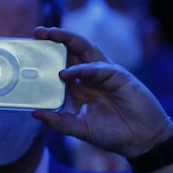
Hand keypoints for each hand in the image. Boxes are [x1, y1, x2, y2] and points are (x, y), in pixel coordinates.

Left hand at [32, 26, 172, 159]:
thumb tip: (34, 113)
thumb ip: (58, 122)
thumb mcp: (80, 129)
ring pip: (85, 49)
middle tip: (38, 32)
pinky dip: (81, 69)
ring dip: (68, 39)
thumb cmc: (113, 133)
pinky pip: (97, 68)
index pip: (62, 64)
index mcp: (82, 86)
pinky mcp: (119, 76)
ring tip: (51, 34)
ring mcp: (106, 73)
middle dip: (56, 38)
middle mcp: (92, 75)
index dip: (48, 56)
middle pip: (72, 50)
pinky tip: (66, 73)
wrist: (141, 141)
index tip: (30, 49)